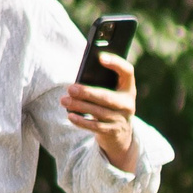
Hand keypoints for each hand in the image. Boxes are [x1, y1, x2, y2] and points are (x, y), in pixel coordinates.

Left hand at [63, 51, 140, 169]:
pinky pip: (95, 126)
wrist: (120, 135)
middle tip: (70, 88)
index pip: (127, 71)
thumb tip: (78, 82)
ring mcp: (121, 119)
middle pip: (107, 97)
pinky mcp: (112, 132)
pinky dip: (81, 121)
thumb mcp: (111, 94)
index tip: (100, 57)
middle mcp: (128, 104)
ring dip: (79, 106)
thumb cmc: (109, 106)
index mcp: (128, 88)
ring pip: (98, 112)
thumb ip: (101, 85)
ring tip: (64, 101)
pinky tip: (70, 116)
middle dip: (87, 93)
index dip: (116, 63)